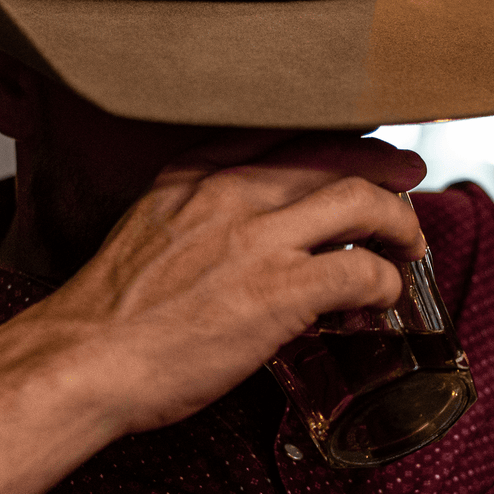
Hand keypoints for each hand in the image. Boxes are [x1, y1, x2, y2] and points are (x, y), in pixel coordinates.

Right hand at [39, 133, 426, 434]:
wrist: (83, 359)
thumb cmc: (107, 314)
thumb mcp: (145, 234)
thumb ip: (195, 222)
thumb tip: (237, 246)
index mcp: (194, 175)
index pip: (283, 134)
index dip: (334, 138)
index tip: (357, 150)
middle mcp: (231, 193)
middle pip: (333, 157)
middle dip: (383, 167)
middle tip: (407, 178)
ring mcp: (259, 240)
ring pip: (362, 201)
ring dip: (399, 220)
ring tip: (409, 243)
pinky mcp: (281, 291)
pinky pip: (362, 272)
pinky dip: (386, 282)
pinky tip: (386, 297)